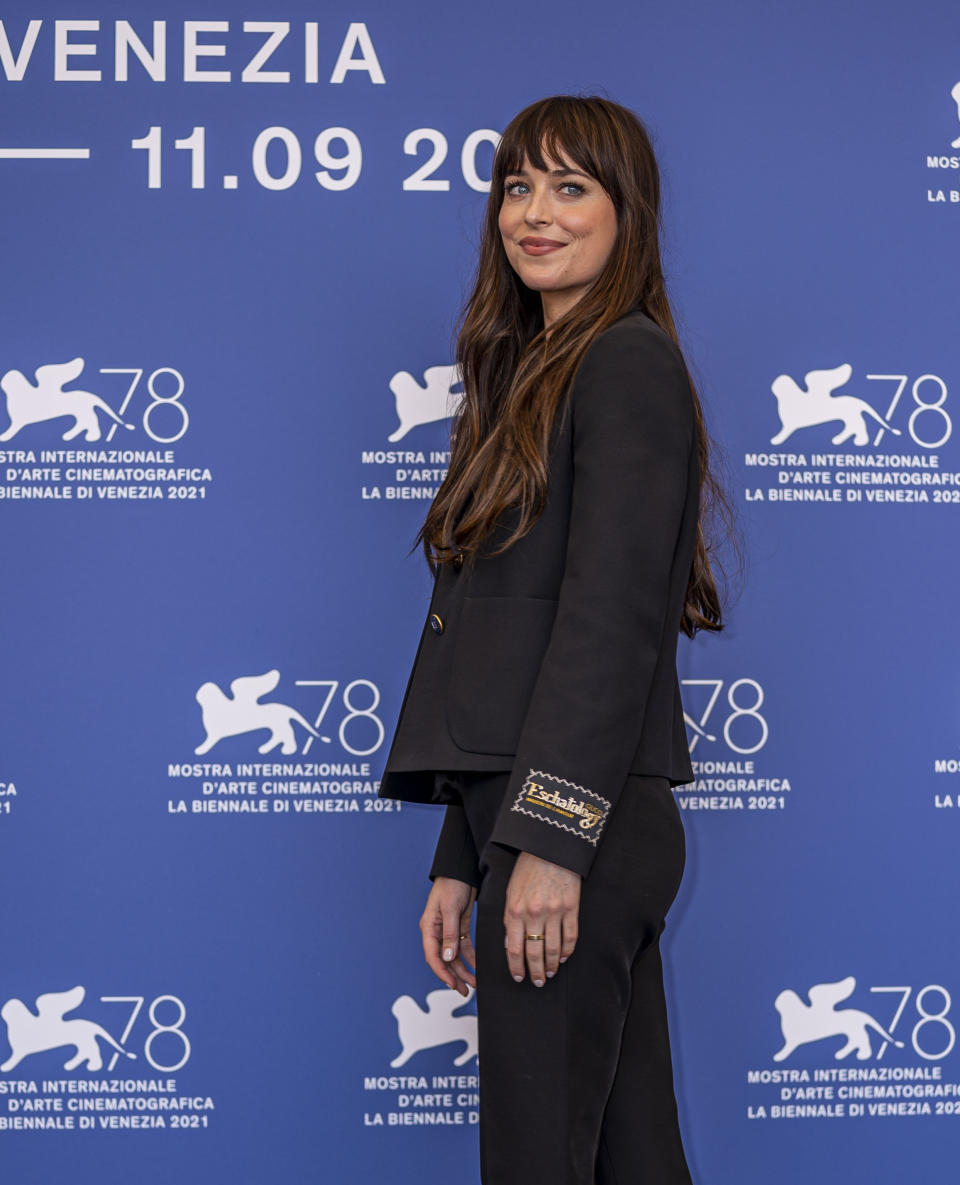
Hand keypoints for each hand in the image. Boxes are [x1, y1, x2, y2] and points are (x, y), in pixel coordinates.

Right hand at [420, 876, 476, 995]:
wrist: (461, 869)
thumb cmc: (451, 884)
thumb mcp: (450, 909)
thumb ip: (449, 933)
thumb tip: (448, 957)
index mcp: (429, 927)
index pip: (432, 956)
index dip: (441, 973)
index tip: (452, 985)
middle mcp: (437, 931)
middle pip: (444, 960)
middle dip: (453, 977)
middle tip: (465, 991)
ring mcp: (448, 930)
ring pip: (454, 957)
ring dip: (463, 971)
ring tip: (474, 985)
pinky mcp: (460, 927)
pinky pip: (464, 947)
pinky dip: (470, 958)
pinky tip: (477, 968)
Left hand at [504, 851, 580, 986]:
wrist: (549, 848)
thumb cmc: (528, 869)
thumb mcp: (511, 892)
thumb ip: (510, 918)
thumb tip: (511, 944)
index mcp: (515, 910)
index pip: (514, 949)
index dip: (516, 968)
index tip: (518, 977)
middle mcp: (534, 914)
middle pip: (534, 954)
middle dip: (535, 972)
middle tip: (537, 982)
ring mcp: (555, 912)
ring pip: (553, 949)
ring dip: (552, 965)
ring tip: (551, 973)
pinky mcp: (572, 908)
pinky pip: (570, 937)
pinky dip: (567, 951)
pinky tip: (564, 957)